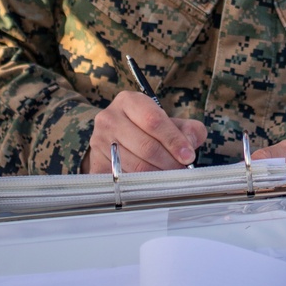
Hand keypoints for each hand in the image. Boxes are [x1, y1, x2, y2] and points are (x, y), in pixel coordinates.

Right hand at [83, 93, 206, 173]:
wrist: (117, 139)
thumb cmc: (148, 130)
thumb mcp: (170, 122)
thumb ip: (189, 129)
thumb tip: (190, 143)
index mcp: (129, 101)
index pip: (154, 121)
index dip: (174, 141)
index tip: (188, 156)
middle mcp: (109, 118)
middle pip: (146, 145)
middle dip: (169, 162)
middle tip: (181, 170)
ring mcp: (99, 141)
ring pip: (135, 165)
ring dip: (158, 174)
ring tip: (170, 176)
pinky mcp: (96, 163)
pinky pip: (123, 179)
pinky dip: (141, 184)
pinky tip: (151, 183)